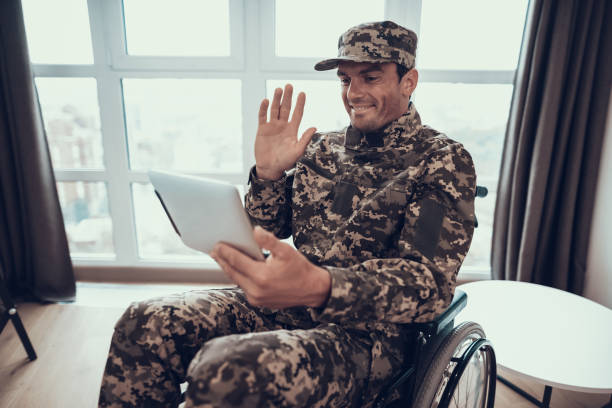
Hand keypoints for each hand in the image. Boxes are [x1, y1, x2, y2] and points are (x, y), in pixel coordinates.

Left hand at [210, 226, 330, 308]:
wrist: (312, 290)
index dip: (225, 252)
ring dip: (229, 269)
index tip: (216, 245)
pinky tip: (236, 269)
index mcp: (261, 276)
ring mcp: (256, 299)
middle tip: (214, 250)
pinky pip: (244, 287)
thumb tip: (255, 231)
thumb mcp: (286, 251)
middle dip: (222, 260)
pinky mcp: (259, 303)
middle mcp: (256, 290)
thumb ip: (269, 241)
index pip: (236, 261)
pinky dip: (239, 277)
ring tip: (221, 258)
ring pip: (237, 281)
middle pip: (233, 272)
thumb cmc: (300, 268)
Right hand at [254, 84, 316, 179]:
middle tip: (289, 85)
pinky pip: (262, 116)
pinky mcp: (262, 129)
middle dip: (288, 97)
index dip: (300, 104)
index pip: (297, 113)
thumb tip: (314, 127)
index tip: (302, 93)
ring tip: (279, 89)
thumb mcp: (297, 151)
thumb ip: (305, 139)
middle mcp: (283, 126)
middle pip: (285, 108)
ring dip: (277, 99)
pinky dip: (264, 108)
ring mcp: (272, 126)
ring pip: (274, 109)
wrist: (270, 168)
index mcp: (292, 130)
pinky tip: (266, 100)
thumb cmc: (285, 162)